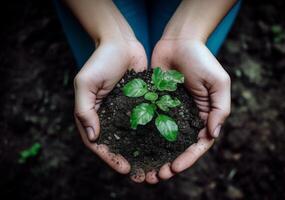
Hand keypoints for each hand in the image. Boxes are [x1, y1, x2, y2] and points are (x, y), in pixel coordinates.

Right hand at [74, 39, 146, 174]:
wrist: (121, 42)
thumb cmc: (101, 60)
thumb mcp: (86, 83)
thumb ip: (85, 110)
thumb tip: (93, 137)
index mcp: (92, 114)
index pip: (98, 143)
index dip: (110, 158)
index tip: (125, 168)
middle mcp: (109, 116)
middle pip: (116, 144)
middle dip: (127, 160)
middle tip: (141, 174)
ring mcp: (125, 112)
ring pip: (132, 137)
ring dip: (142, 152)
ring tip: (154, 165)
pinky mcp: (140, 104)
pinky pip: (146, 122)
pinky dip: (152, 135)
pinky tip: (163, 144)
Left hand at [142, 39, 230, 182]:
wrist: (179, 42)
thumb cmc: (202, 60)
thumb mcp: (219, 83)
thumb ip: (220, 109)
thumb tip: (212, 135)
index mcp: (205, 116)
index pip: (198, 144)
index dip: (188, 158)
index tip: (175, 168)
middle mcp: (187, 118)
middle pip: (179, 147)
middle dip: (170, 163)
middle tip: (157, 176)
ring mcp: (170, 113)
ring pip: (163, 141)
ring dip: (155, 157)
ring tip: (145, 171)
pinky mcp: (155, 105)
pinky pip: (149, 124)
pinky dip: (143, 139)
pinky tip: (135, 149)